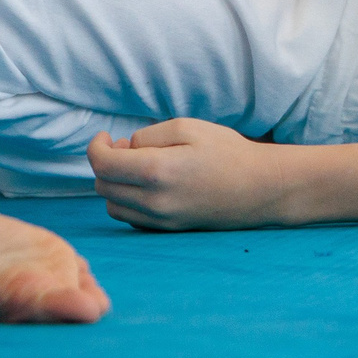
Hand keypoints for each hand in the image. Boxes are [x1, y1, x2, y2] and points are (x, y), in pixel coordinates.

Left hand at [88, 120, 295, 230]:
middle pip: (103, 185)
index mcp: (156, 171)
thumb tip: (125, 148)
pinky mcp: (168, 230)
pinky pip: (130, 217)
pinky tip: (149, 185)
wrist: (262, 188)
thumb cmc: (229, 152)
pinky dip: (128, 200)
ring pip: (112, 204)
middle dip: (106, 163)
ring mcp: (160, 219)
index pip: (103, 164)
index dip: (96, 147)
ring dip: (115, 184)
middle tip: (125, 147)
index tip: (105, 136)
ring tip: (137, 167)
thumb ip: (148, 135)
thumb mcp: (189, 127)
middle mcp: (153, 201)